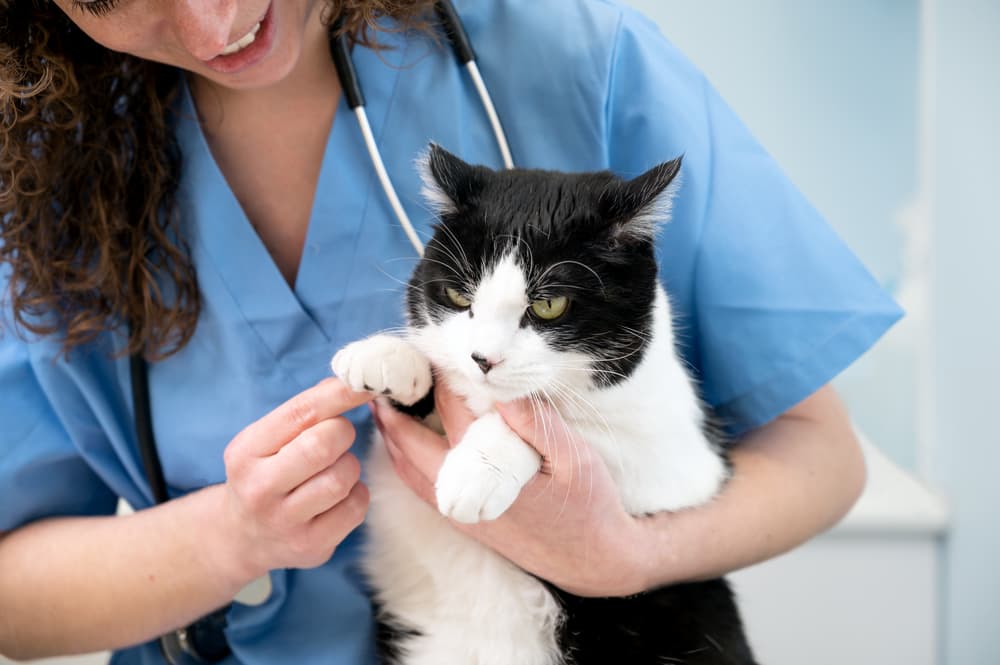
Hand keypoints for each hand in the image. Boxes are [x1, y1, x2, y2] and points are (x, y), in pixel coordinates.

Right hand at [218, 379, 372, 583]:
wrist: (241, 537)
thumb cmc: (266, 473)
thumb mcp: (266, 440)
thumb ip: (304, 413)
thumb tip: (351, 383)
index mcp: (246, 451)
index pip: (301, 413)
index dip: (340, 394)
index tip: (366, 383)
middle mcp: (259, 488)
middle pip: (323, 445)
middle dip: (342, 433)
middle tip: (338, 437)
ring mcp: (284, 522)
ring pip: (343, 477)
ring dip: (349, 467)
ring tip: (332, 470)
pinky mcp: (311, 546)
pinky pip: (356, 507)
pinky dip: (356, 495)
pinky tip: (337, 496)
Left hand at [371, 383, 650, 596]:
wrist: (592, 561)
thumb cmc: (588, 505)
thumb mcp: (575, 459)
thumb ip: (537, 424)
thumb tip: (501, 389)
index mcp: (488, 471)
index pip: (452, 411)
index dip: (438, 377)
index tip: (427, 349)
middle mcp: (462, 492)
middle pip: (410, 443)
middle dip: (394, 409)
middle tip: (384, 375)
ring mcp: (458, 510)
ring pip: (406, 469)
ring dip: (392, 436)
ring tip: (385, 404)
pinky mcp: (462, 520)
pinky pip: (419, 487)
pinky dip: (405, 460)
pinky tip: (407, 442)